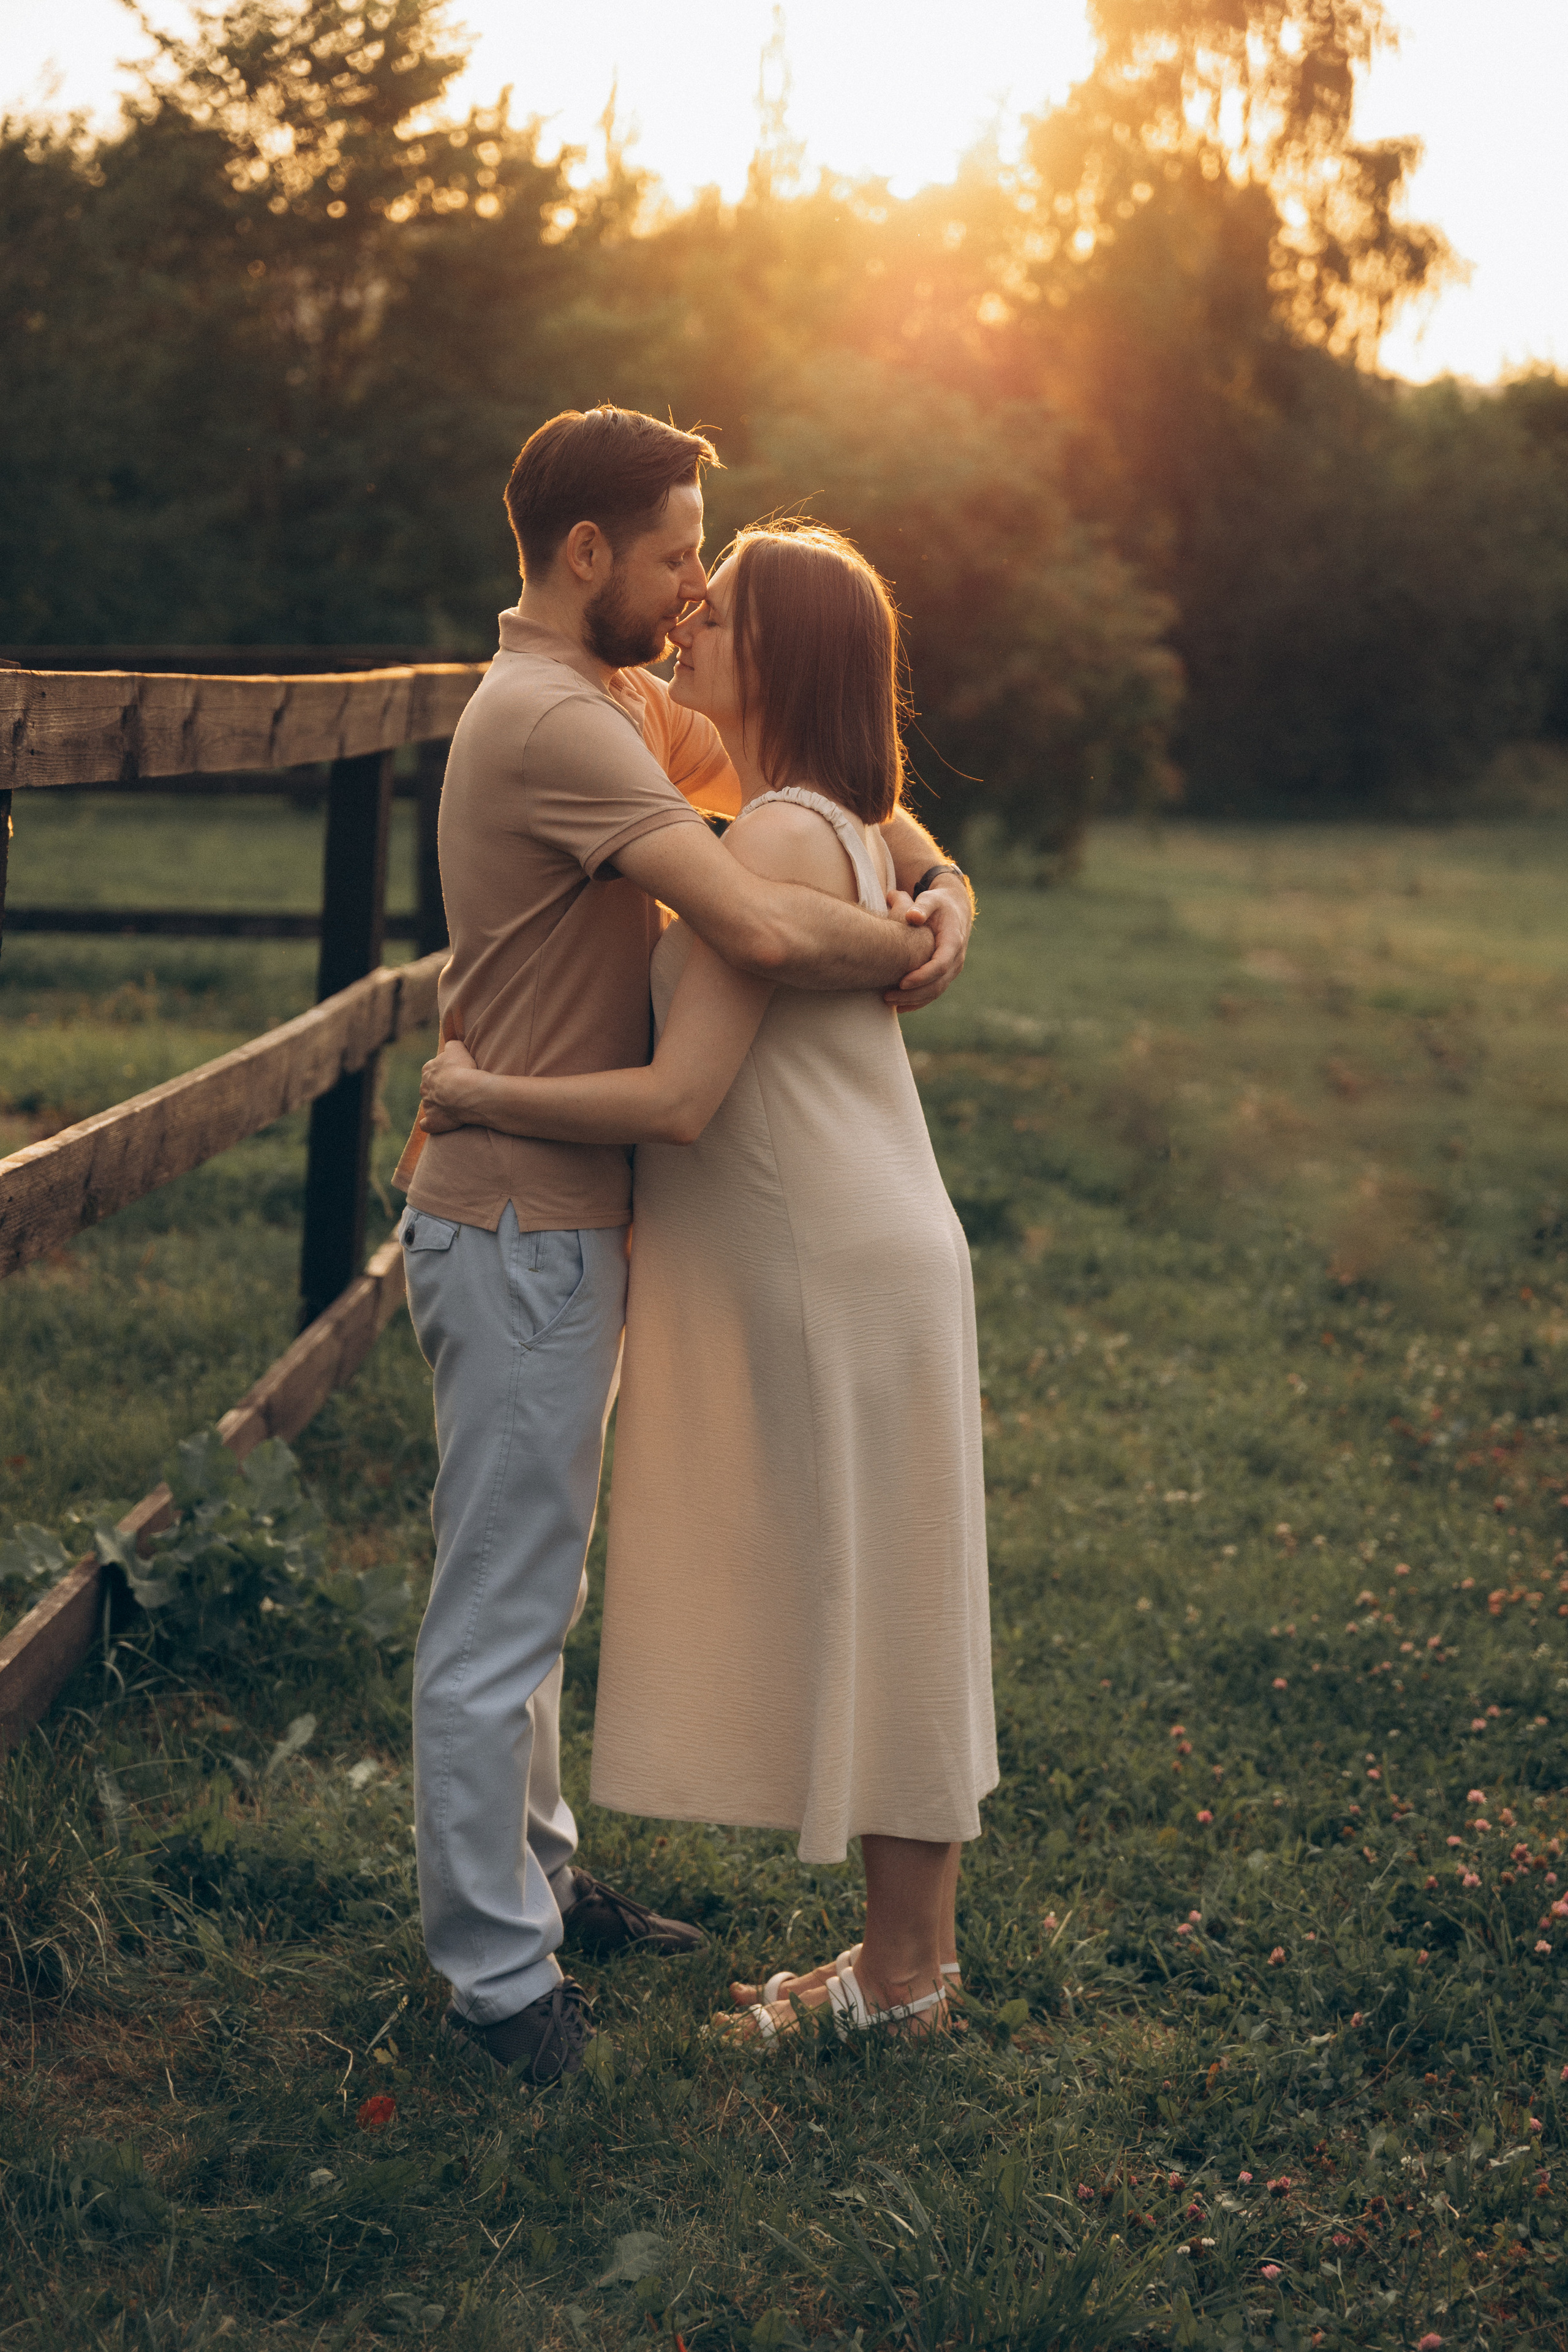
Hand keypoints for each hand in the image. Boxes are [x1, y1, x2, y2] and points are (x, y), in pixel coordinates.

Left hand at [419, 1037, 478, 1133]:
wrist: (464, 1091)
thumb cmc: (462, 1069)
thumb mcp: (457, 1048)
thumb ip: (451, 1046)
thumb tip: (449, 1047)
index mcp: (428, 1070)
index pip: (432, 1070)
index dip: (444, 1074)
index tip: (455, 1076)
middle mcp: (424, 1087)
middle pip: (429, 1088)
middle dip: (439, 1090)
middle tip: (456, 1092)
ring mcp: (427, 1105)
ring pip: (429, 1104)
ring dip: (438, 1105)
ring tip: (454, 1107)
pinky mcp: (433, 1120)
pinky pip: (427, 1124)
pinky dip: (430, 1124)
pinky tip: (437, 1122)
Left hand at [885, 877, 969, 1009]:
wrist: (955, 909)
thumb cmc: (938, 903)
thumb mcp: (932, 899)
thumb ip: (922, 906)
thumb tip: (912, 916)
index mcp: (953, 942)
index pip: (941, 965)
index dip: (922, 976)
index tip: (902, 982)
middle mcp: (956, 959)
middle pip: (937, 984)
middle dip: (913, 994)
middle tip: (887, 996)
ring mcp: (952, 969)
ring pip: (935, 992)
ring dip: (913, 1000)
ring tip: (889, 1001)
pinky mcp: (945, 974)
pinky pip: (933, 993)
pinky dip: (918, 1002)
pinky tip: (900, 1006)